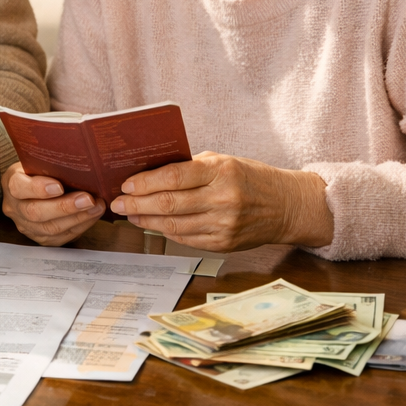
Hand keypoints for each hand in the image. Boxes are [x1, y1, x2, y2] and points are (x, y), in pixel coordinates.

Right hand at [1, 162, 104, 245]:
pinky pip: (59, 238)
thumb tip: (77, 161)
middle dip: (65, 207)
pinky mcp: (39, 238)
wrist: (29, 188)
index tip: (59, 186)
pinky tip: (92, 217)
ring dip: (77, 218)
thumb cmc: (37, 170)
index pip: (19, 187)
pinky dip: (79, 227)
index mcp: (11, 183)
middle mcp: (14, 207)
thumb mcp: (36, 161)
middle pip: (36, 212)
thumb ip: (49, 163)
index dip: (38, 189)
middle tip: (88, 199)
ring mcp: (25, 226)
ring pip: (49, 228)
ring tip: (96, 207)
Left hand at [108, 151, 333, 250]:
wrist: (288, 206)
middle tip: (117, 202)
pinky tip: (152, 225)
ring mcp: (225, 225)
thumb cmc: (250, 177)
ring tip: (129, 214)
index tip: (126, 184)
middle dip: (137, 204)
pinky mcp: (225, 244)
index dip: (145, 182)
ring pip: (174, 225)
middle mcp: (223, 199)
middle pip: (169, 204)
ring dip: (146, 221)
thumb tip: (149, 173)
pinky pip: (186, 239)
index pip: (174, 177)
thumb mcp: (222, 161)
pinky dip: (165, 232)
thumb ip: (190, 167)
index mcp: (221, 172)